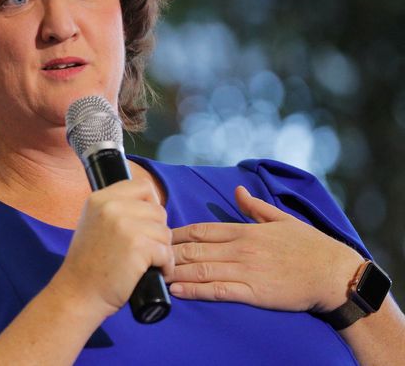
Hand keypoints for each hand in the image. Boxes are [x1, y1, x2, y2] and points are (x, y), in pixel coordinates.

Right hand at [52, 179, 173, 318]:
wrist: (78, 293)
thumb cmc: (88, 263)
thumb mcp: (93, 222)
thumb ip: (115, 208)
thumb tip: (149, 203)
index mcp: (100, 198)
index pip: (142, 186)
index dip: (151, 204)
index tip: (146, 222)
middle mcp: (112, 207)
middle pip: (158, 211)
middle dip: (157, 232)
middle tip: (143, 250)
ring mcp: (125, 226)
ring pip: (165, 232)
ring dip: (161, 250)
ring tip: (145, 263)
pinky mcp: (138, 247)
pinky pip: (167, 253)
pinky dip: (165, 266)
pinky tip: (152, 273)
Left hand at [169, 186, 363, 312]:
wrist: (335, 274)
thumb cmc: (310, 246)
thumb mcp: (282, 219)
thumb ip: (255, 206)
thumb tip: (237, 189)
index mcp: (246, 230)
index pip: (201, 230)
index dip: (176, 233)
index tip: (157, 235)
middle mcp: (241, 249)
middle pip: (195, 248)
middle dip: (167, 251)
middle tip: (146, 252)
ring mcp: (246, 271)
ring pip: (202, 268)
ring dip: (175, 270)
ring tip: (153, 271)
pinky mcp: (253, 292)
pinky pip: (217, 290)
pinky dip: (194, 290)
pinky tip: (177, 290)